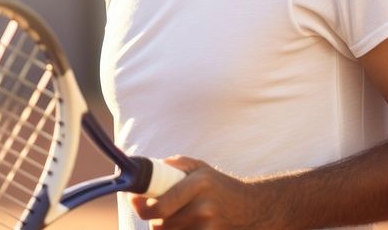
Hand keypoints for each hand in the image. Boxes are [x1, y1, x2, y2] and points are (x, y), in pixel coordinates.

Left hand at [131, 155, 275, 228]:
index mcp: (199, 184)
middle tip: (158, 209)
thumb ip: (177, 164)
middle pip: (160, 224)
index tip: (135, 200)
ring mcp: (208, 227)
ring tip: (178, 216)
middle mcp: (203, 207)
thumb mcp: (202, 168)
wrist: (252, 209)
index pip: (160, 207)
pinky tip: (185, 225)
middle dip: (154, 217)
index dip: (141, 206)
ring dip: (165, 227)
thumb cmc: (220, 187)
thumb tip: (151, 168)